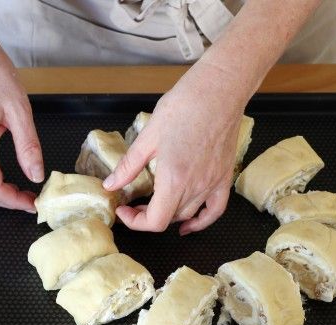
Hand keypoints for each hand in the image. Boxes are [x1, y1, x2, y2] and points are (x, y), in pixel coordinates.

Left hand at [104, 62, 245, 234]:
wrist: (219, 90)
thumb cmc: (185, 106)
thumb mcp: (148, 136)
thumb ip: (129, 166)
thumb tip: (110, 184)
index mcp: (174, 178)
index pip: (155, 221)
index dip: (136, 222)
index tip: (125, 210)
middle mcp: (195, 186)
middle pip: (170, 219)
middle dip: (148, 216)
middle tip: (135, 204)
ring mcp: (213, 183)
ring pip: (189, 214)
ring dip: (170, 215)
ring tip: (156, 206)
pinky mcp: (225, 176)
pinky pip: (215, 210)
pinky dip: (202, 220)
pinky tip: (189, 223)